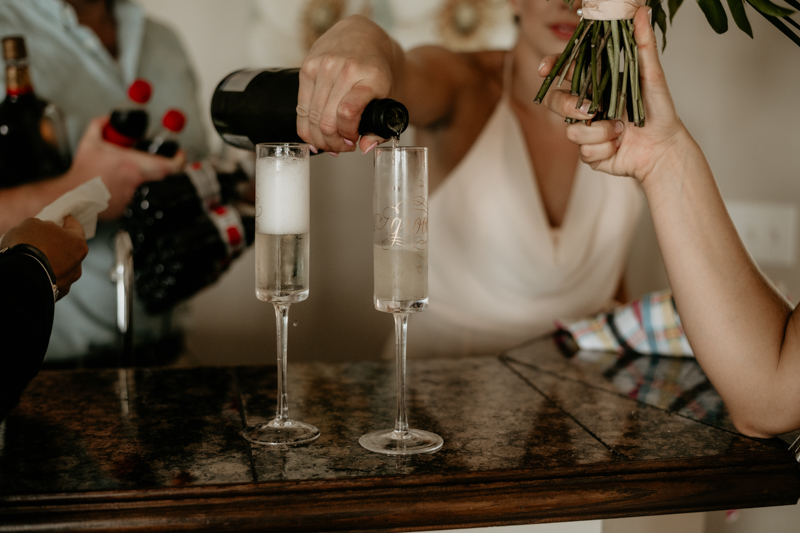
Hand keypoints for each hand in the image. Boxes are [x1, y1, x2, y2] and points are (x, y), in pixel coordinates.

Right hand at [1, 215, 87, 299]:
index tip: (65, 218)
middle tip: (45, 240)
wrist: (20, 276)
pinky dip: (45, 275)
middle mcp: (78, 264)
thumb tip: (44, 232)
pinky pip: (53, 281)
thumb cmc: (29, 245)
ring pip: (63, 268)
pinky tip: (34, 272)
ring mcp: (69, 281)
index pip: (76, 228)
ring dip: (53, 262)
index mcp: (78, 244)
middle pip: (70, 250)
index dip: (68, 221)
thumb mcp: (32, 224)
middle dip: (59, 244)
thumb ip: (43, 226)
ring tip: (36, 258)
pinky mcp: (57, 294)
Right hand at [65, 116, 185, 218]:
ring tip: (153, 175)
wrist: (74, 196)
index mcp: (132, 165)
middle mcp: (138, 182)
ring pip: (160, 190)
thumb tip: (108, 118)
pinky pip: (147, 199)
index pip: (168, 166)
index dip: (180, 160)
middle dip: (174, 170)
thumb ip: (99, 125)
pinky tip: (136, 188)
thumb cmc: (83, 174)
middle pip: (171, 179)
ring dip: (160, 182)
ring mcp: (137, 197)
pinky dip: (146, 193)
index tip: (179, 154)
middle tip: (173, 164)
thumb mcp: (90, 143)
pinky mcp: (134, 209)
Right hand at [298, 15, 394, 153]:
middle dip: (334, 142)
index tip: (354, 139)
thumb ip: (380, 128)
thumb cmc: (377, 70)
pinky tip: (316, 135)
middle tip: (342, 146)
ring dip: (320, 138)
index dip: (348, 133)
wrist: (363, 35)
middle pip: (327, 120)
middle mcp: (345, 68)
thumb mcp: (389, 98)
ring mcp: (323, 66)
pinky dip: (307, 128)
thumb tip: (365, 147)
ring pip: (312, 118)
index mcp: (371, 76)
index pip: (348, 112)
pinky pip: (300, 108)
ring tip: (331, 141)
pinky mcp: (307, 67)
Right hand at [538, 7, 692, 184]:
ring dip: (600, 132)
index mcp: (596, 86)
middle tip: (591, 110)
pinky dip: (606, 149)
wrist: (664, 149)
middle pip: (555, 102)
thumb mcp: (652, 74)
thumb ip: (643, 44)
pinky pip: (584, 152)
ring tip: (621, 130)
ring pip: (571, 132)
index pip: (564, 73)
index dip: (551, 68)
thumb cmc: (659, 112)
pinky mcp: (589, 153)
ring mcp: (586, 131)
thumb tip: (640, 12)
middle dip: (568, 106)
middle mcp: (586, 107)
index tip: (545, 69)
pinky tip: (619, 146)